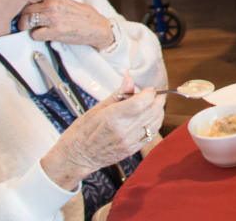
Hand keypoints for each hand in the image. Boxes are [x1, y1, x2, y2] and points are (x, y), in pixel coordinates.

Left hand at [19, 0, 113, 49]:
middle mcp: (52, 4)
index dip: (20, 2)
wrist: (96, 27)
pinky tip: (43, 34)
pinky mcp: (55, 31)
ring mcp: (53, 17)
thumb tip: (27, 3)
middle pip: (24, 9)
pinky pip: (34, 35)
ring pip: (26, 21)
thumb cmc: (81, 15)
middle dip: (23, 17)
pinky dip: (36, 36)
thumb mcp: (63, 0)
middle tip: (25, 22)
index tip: (19, 8)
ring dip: (27, 27)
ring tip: (32, 29)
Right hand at [41, 75, 164, 190]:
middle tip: (153, 94)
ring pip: (155, 123)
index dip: (149, 92)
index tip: (148, 89)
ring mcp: (129, 142)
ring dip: (158, 111)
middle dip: (157, 99)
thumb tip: (129, 78)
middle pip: (152, 111)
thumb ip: (118, 93)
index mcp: (113, 117)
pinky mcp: (132, 150)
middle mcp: (123, 131)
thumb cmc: (83, 131)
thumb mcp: (97, 108)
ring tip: (153, 104)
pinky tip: (150, 118)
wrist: (77, 157)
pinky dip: (155, 123)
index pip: (141, 101)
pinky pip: (151, 134)